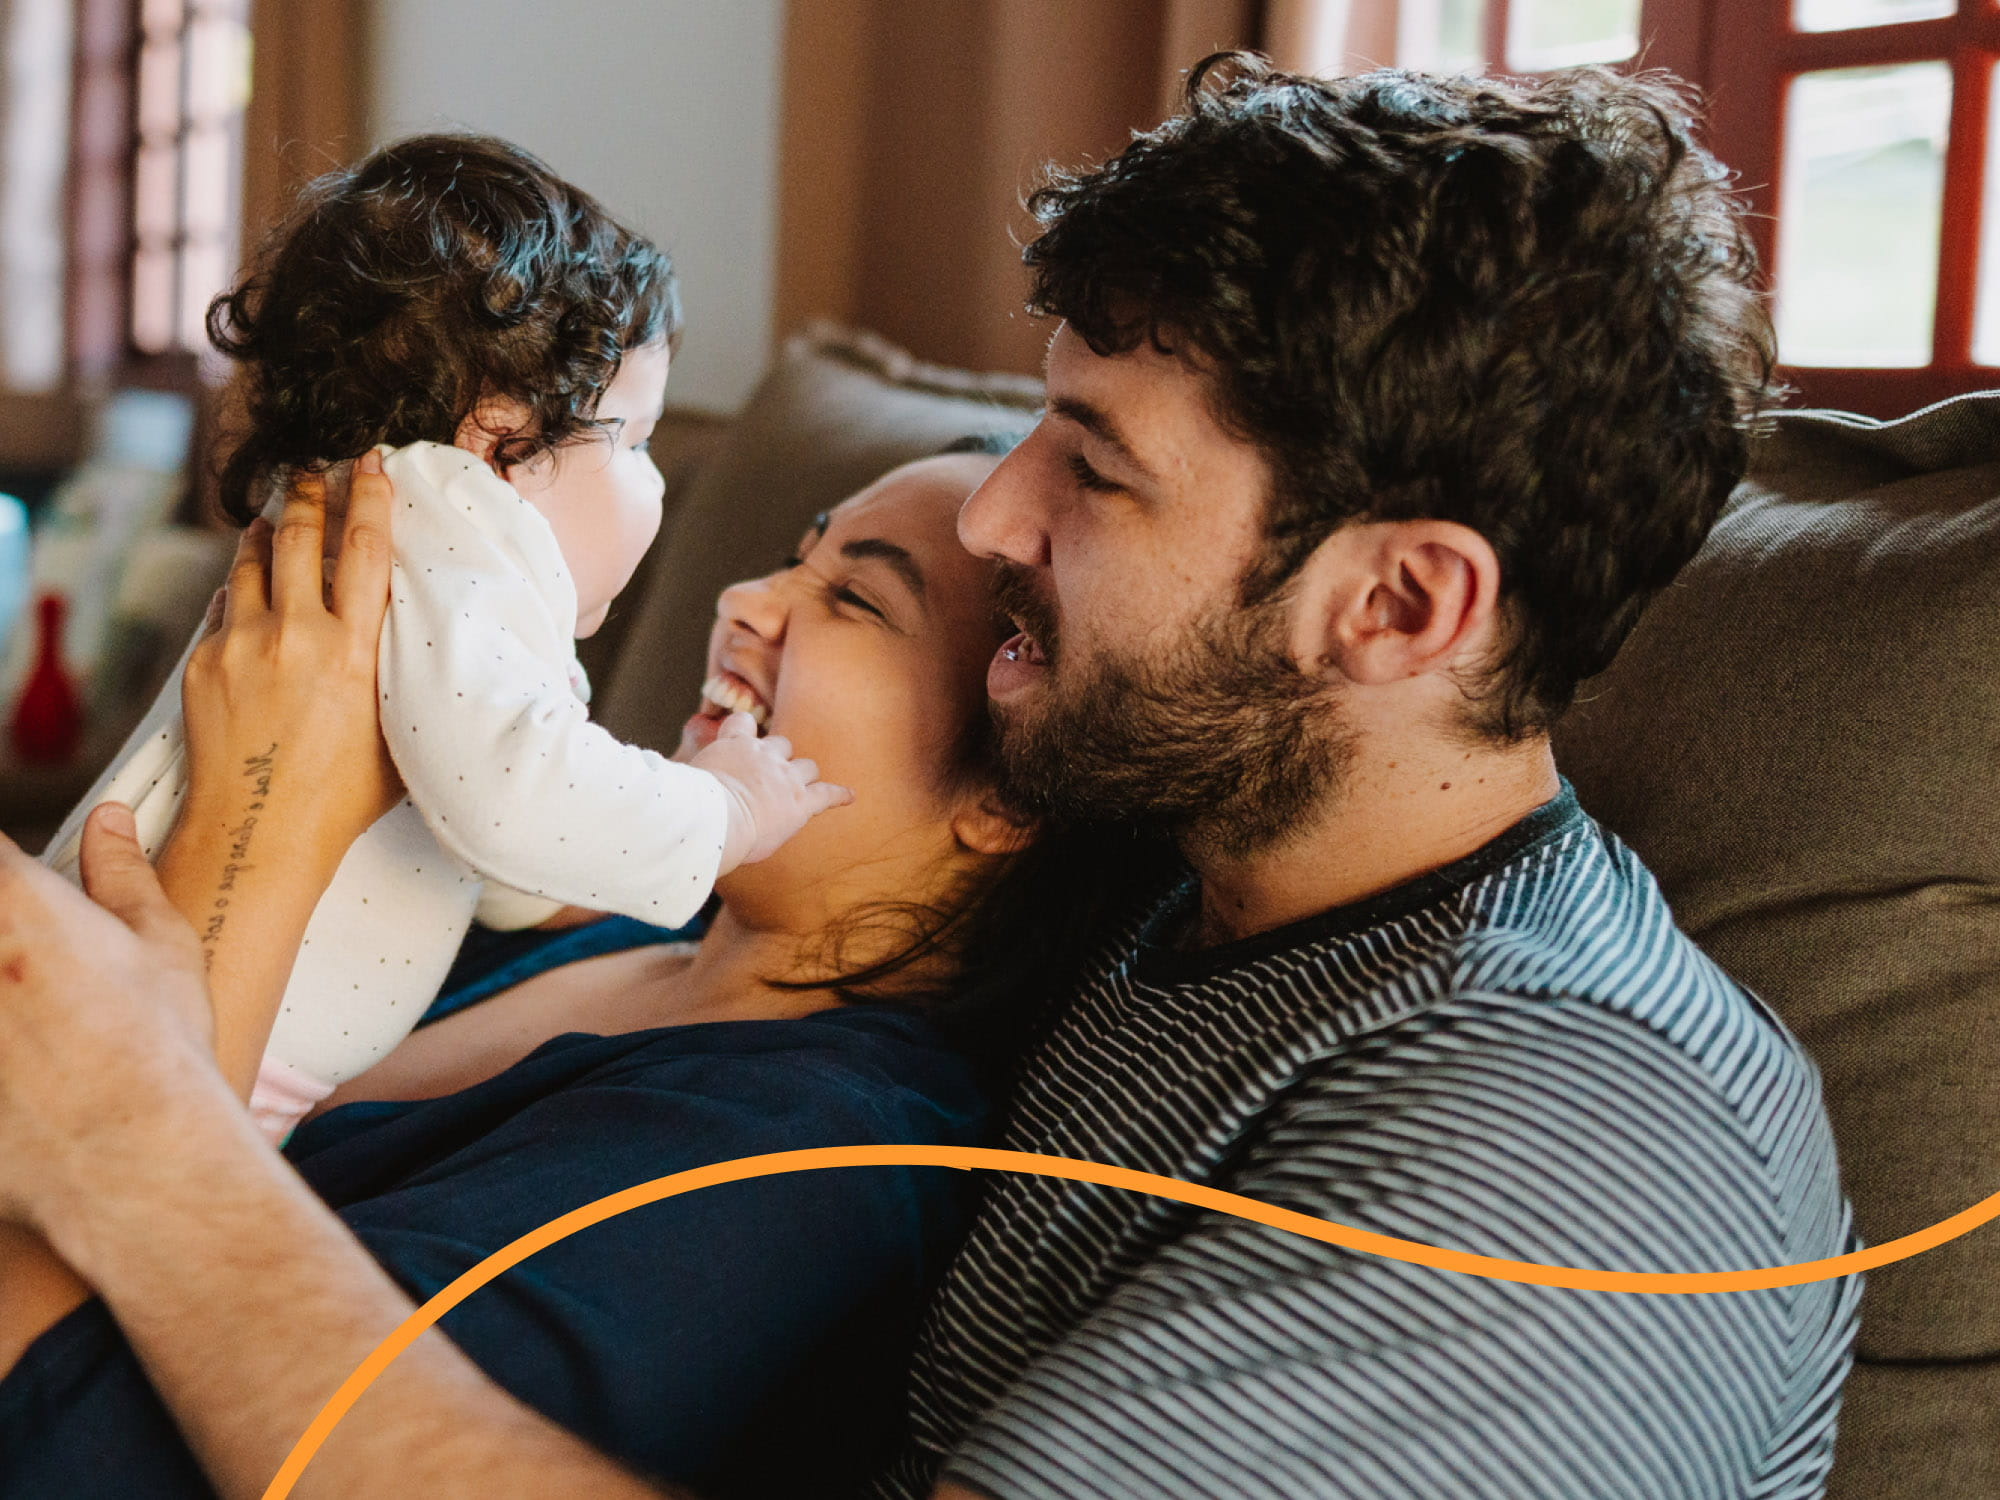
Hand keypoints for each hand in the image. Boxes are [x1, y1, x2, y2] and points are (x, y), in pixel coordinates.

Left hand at [0, 805, 219, 1230]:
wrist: (132, 1158)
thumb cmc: (154, 1056)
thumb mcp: (161, 948)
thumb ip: (123, 875)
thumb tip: (110, 826)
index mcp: (12, 901)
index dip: (8, 872)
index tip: (20, 894)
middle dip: (5, 945)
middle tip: (33, 976)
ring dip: (0, 995)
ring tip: (28, 1027)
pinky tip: (19, 1067)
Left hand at [179, 455, 401, 877]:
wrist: (258, 831)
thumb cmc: (343, 796)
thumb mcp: (396, 729)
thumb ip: (399, 673)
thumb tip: (412, 638)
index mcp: (354, 650)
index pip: (367, 548)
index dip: (370, 495)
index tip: (370, 461)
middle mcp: (296, 635)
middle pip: (301, 534)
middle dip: (309, 491)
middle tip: (315, 468)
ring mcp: (242, 645)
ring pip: (252, 561)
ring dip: (267, 532)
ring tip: (275, 517)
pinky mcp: (203, 663)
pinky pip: (224, 606)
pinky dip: (240, 589)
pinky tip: (248, 587)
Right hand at [690, 712, 852, 869]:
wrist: (716, 819)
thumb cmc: (691, 804)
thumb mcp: (682, 777)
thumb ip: (683, 770)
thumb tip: (656, 772)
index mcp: (734, 744)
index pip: (742, 722)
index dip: (743, 731)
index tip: (741, 739)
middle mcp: (765, 755)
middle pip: (781, 745)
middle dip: (778, 758)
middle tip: (769, 778)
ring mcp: (787, 777)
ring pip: (806, 766)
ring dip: (803, 776)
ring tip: (798, 791)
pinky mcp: (802, 801)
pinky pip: (827, 794)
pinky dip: (838, 795)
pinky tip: (849, 797)